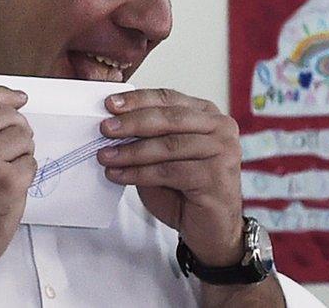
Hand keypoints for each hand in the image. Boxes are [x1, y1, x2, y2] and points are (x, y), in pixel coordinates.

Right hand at [0, 86, 34, 305]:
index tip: (19, 99)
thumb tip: (2, 105)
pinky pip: (31, 164)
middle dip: (15, 128)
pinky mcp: (6, 183)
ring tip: (4, 173)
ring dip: (21, 153)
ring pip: (23, 136)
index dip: (4, 95)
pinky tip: (6, 191)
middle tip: (10, 149)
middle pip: (6, 114)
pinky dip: (24, 176)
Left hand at [97, 88, 243, 266]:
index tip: (110, 104)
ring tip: (105, 156)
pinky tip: (119, 175)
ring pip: (168, 145)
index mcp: (207, 114)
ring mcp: (223, 151)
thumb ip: (148, 137)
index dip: (138, 100)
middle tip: (105, 129)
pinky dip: (139, 173)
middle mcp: (220, 128)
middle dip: (132, 122)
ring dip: (131, 151)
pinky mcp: (217, 176)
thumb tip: (112, 124)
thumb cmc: (186, 190)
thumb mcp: (164, 156)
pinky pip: (169, 171)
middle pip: (169, 118)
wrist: (211, 230)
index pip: (169, 98)